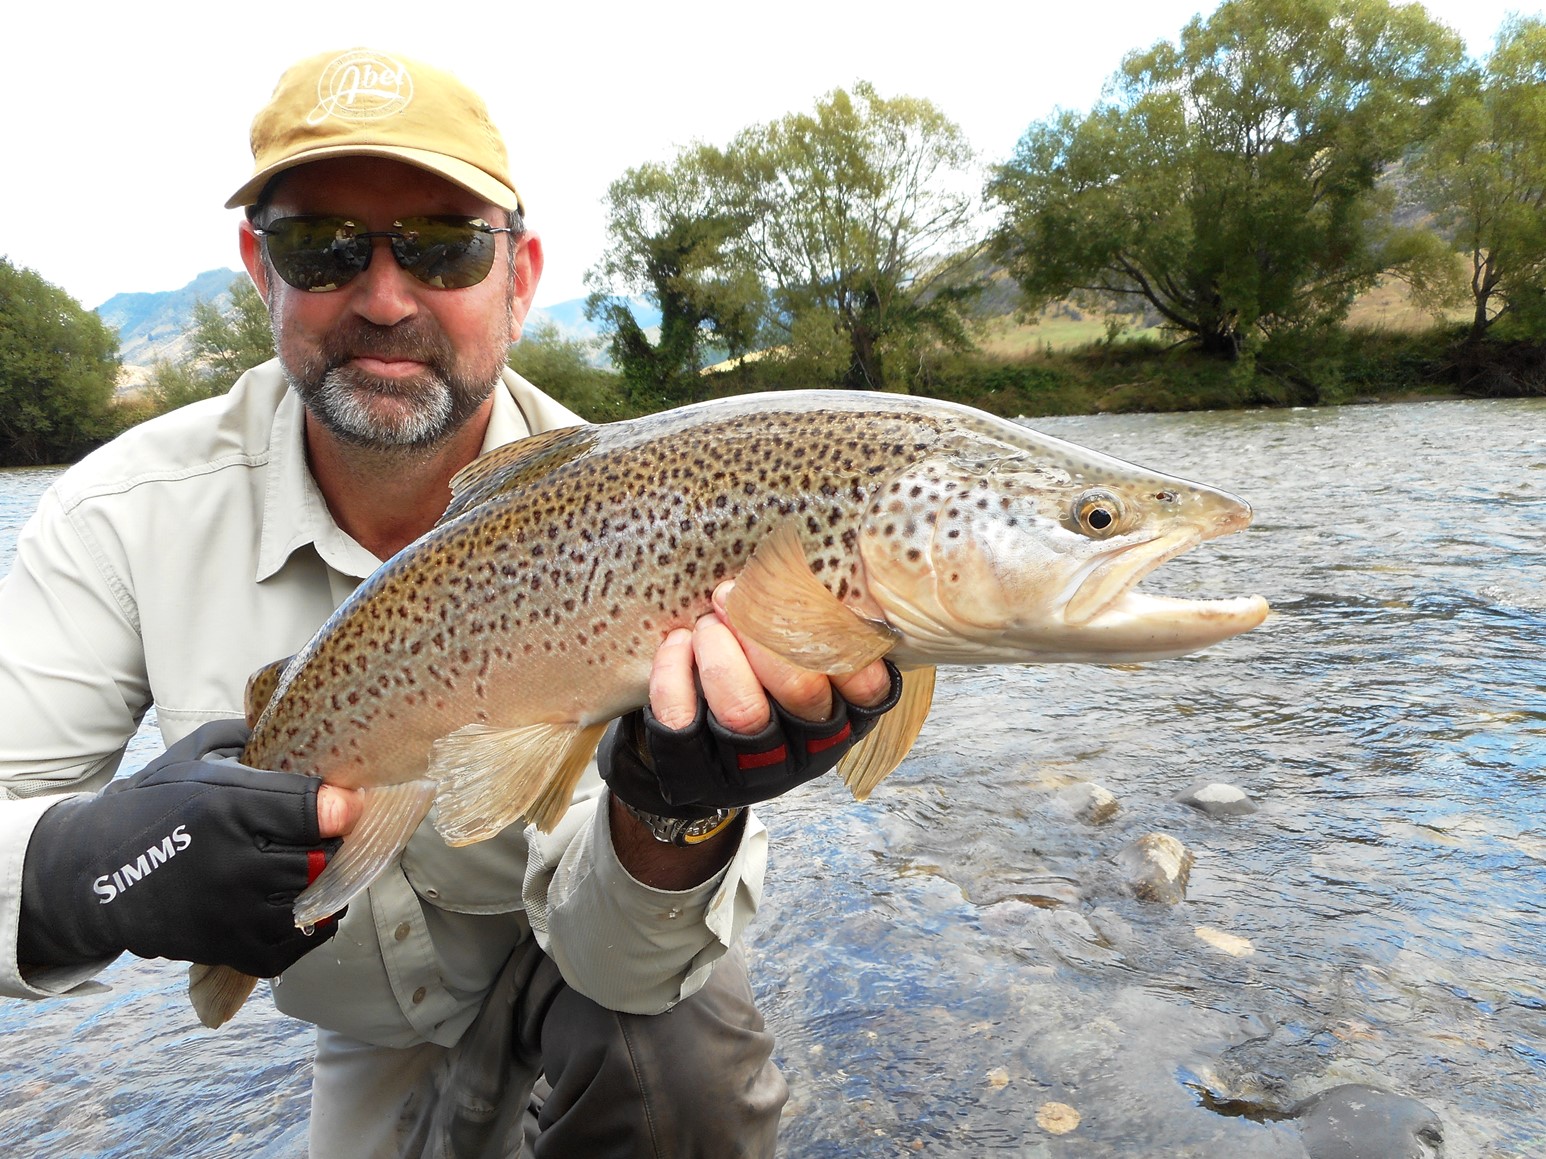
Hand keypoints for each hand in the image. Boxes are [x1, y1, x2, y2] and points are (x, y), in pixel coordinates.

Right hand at [18, 719, 344, 977]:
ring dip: (323, 884)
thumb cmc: (153, 806)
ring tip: (315, 866)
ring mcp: (231, 913)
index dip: (341, 808)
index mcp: (226, 808)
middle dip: (332, 845)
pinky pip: (296, 943)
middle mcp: (232, 864)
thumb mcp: (194, 758)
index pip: (312, 812)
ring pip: (314, 901)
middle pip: (322, 858)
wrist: (92, 872)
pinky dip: (310, 923)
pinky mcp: (228, 948)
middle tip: (329, 836)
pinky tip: (302, 900)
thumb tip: (305, 732)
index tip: (349, 805)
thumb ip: (249, 740)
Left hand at [600, 581, 902, 818]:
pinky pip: (682, 722)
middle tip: (733, 594)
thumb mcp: (802, 643)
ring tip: (706, 623)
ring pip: (744, 711)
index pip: (866, 684)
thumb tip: (804, 550)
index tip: (799, 588)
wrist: (694, 738)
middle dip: (764, 631)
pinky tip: (676, 643)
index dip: (836, 633)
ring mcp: (755, 769)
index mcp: (849, 715)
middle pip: (803, 692)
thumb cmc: (760, 667)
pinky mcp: (697, 775)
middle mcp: (810, 749)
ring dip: (720, 653)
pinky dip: (674, 673)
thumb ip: (817, 613)